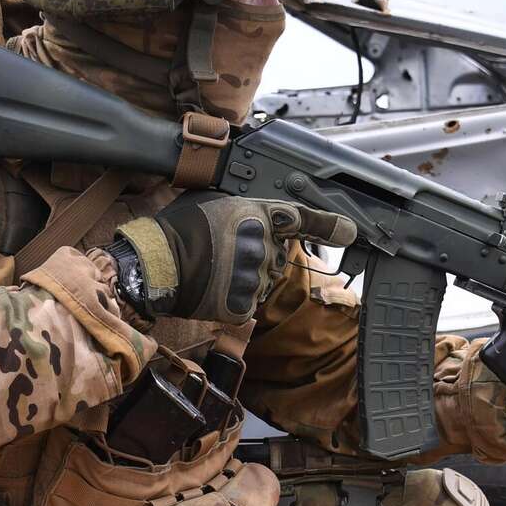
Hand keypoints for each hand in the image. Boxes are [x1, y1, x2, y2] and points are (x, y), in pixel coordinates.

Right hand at [108, 193, 354, 323]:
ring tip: (214, 270)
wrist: (155, 265)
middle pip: (276, 255)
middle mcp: (262, 246)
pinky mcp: (244, 305)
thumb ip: (247, 207)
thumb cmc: (179, 228)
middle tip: (223, 252)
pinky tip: (214, 288)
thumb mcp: (214, 200)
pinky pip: (248, 304)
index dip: (329, 225)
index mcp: (257, 216)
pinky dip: (234, 300)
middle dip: (257, 255)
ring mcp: (255, 278)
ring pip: (262, 281)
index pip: (301, 219)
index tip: (350, 231)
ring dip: (245, 278)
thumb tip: (263, 211)